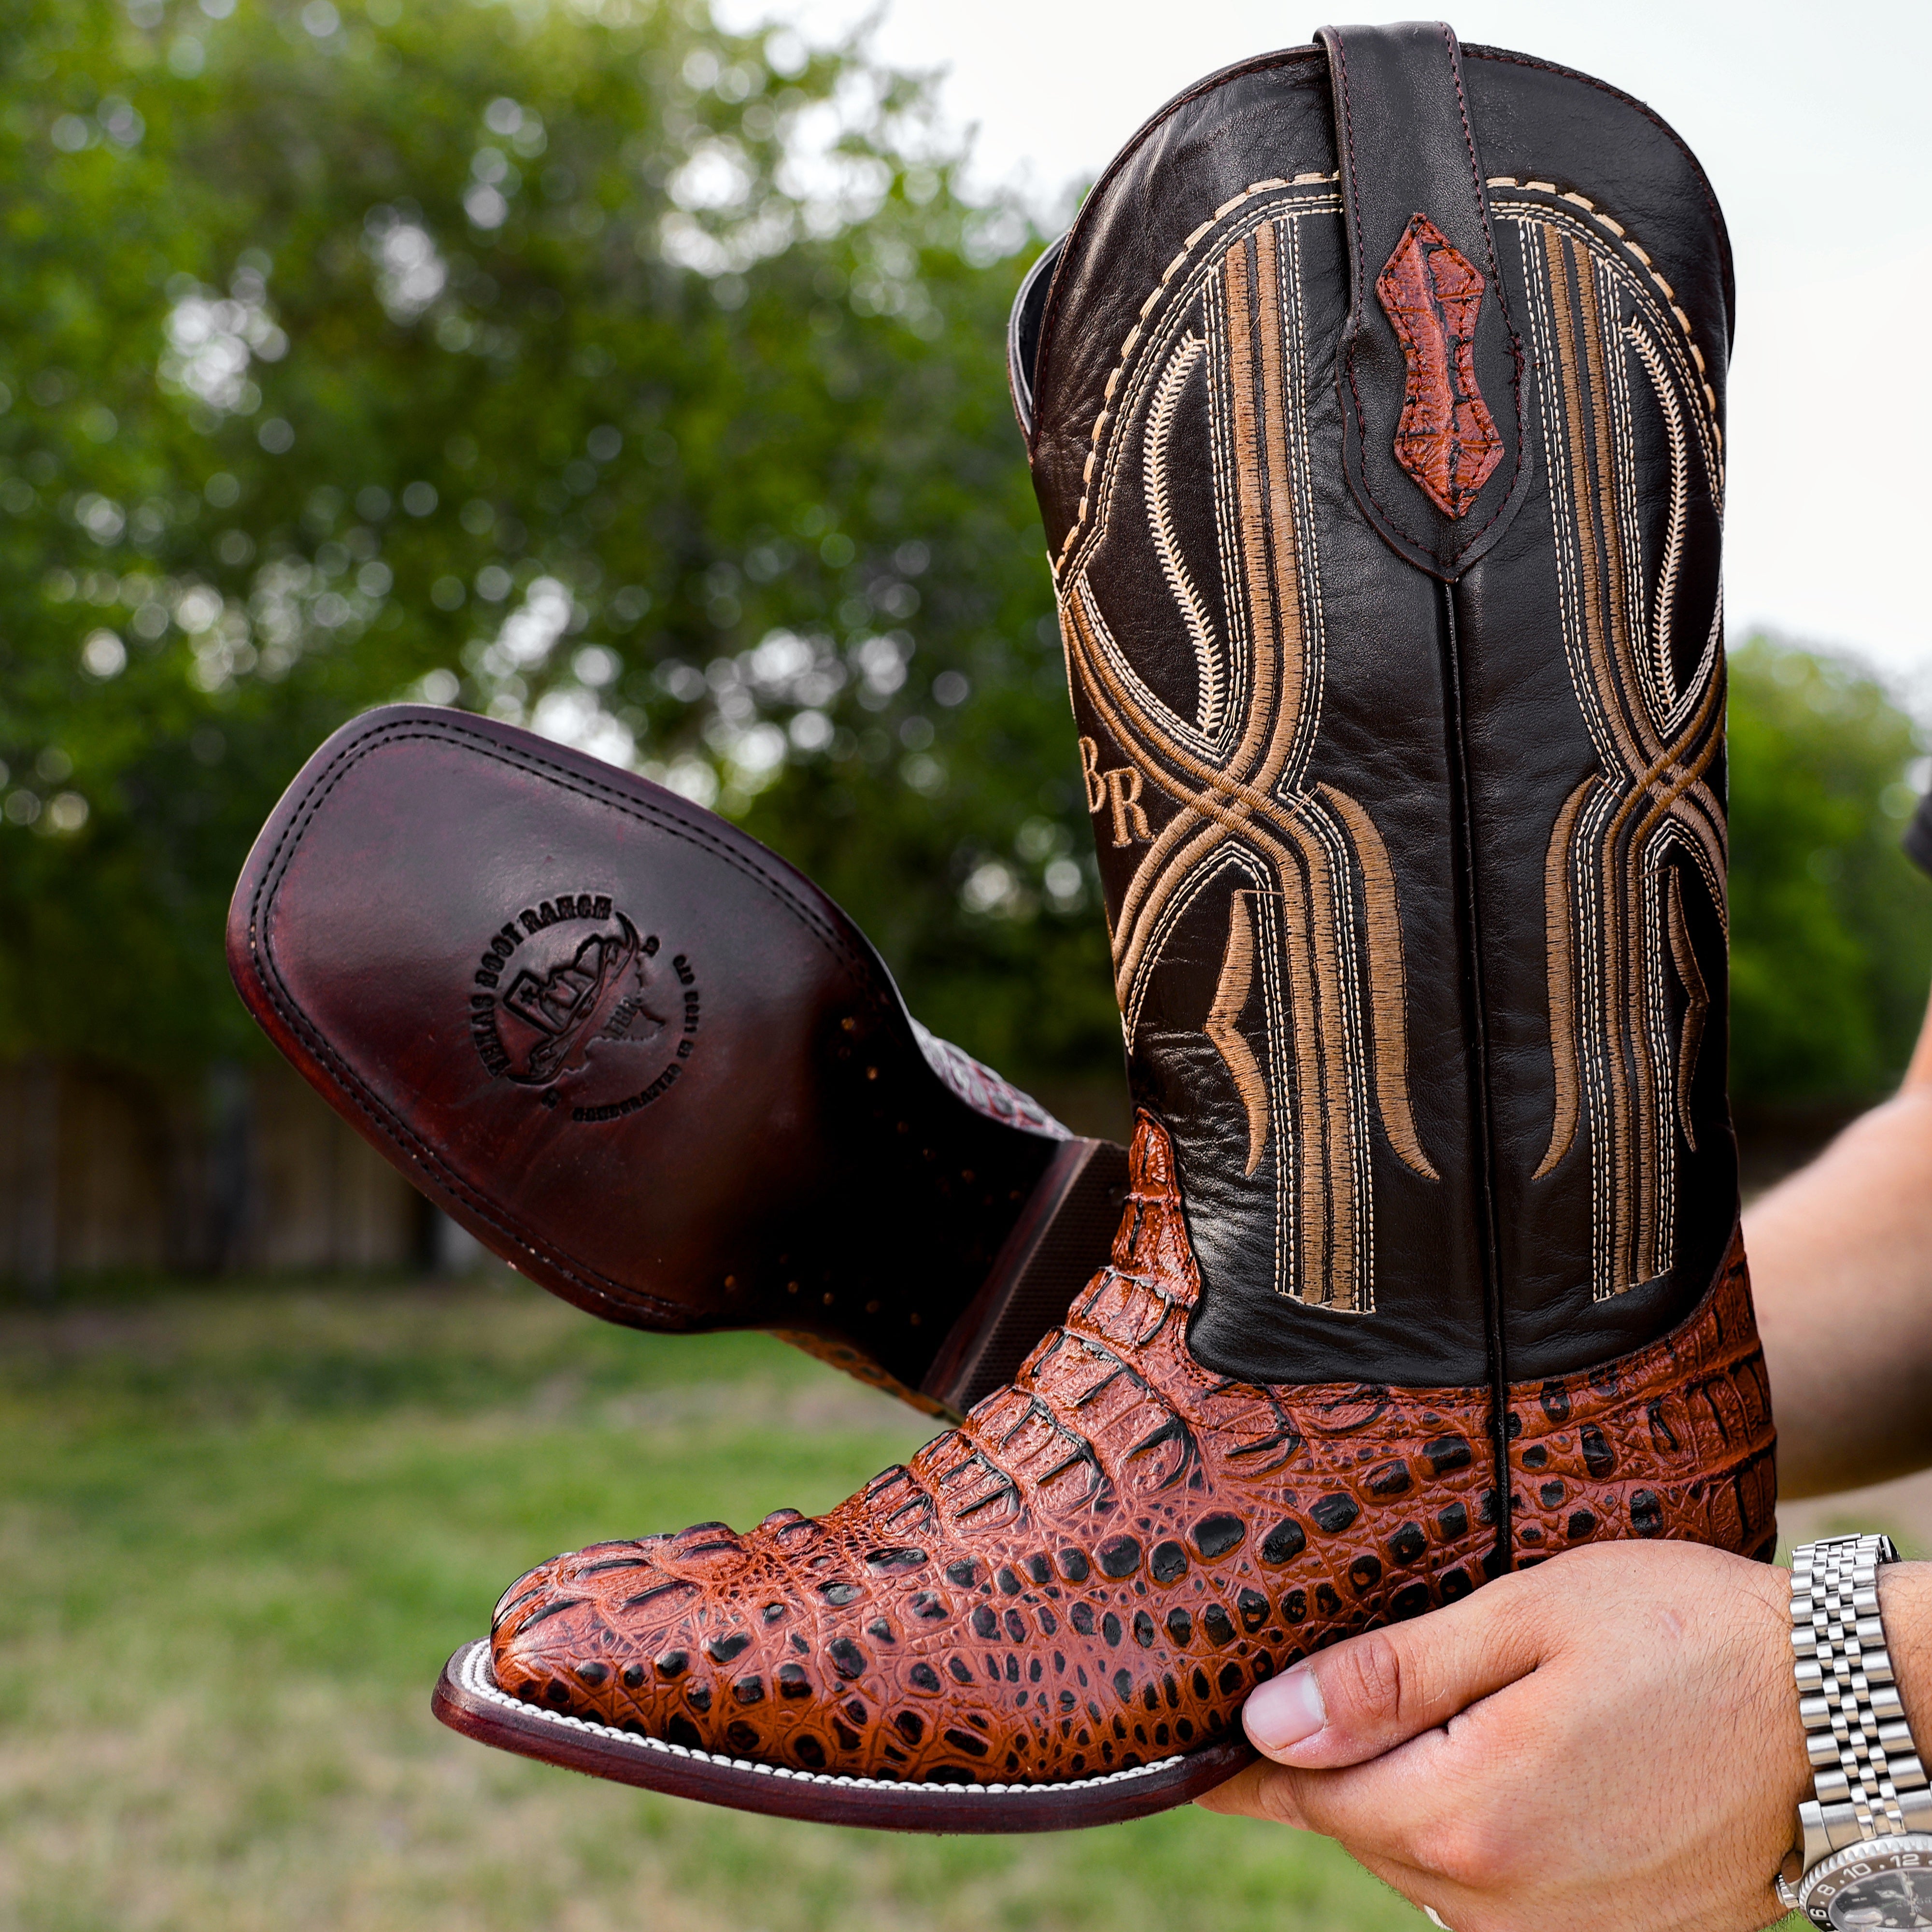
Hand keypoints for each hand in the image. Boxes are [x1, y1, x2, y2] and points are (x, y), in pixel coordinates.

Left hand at [1198, 1541, 1809, 1931]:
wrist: (1841, 1710)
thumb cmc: (1680, 1633)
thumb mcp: (1522, 1618)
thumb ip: (1388, 1677)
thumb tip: (1265, 1720)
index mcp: (1469, 1814)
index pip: (1307, 1795)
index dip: (1243, 1767)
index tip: (1192, 1754)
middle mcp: (1505, 1901)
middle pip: (1365, 1832)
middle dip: (1335, 1769)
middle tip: (1315, 1702)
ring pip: (1429, 1869)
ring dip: (1411, 1801)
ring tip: (1425, 1725)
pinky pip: (1501, 1897)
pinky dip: (1481, 1839)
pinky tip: (1507, 1772)